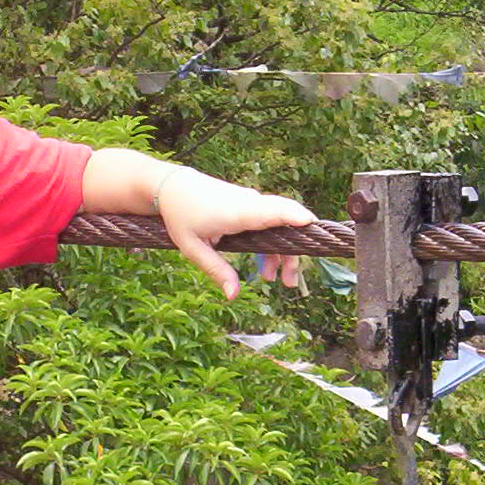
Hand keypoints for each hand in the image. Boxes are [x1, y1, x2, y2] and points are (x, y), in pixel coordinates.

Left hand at [155, 166, 315, 299]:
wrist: (174, 188)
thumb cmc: (181, 216)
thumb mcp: (192, 248)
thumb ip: (216, 270)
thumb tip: (233, 296)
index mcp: (237, 212)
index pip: (272, 211)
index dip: (294, 216)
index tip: (311, 225)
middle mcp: (250, 204)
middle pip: (284, 222)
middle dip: (292, 252)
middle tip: (290, 282)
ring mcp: (252, 203)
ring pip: (280, 224)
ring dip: (283, 252)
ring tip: (281, 281)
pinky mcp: (251, 205)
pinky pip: (271, 222)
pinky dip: (273, 244)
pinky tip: (266, 268)